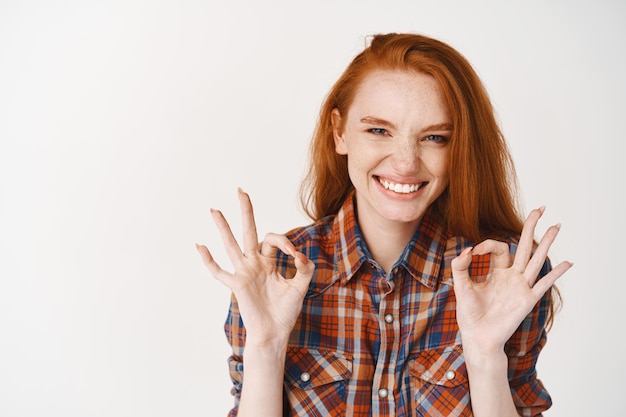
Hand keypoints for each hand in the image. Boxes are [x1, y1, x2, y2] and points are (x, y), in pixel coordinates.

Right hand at [196, 188, 314, 345]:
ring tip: (214, 210)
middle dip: (246, 211)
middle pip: (249, 231)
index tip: (296, 257)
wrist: (275, 332)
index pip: (275, 241)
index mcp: (269, 262)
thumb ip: (304, 268)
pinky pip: (219, 272)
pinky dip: (209, 260)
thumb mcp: (300, 286)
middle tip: (241, 190)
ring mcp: (244, 272)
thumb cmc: (286, 311)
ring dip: (224, 227)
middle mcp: (254, 263)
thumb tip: (300, 254)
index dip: (286, 243)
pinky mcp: (237, 285)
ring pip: (231, 245)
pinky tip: (200, 246)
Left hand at [451, 206, 572, 353]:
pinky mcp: (526, 300)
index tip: (474, 251)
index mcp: (497, 272)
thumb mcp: (460, 286)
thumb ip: (460, 267)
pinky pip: (543, 284)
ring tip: (556, 225)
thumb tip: (466, 249)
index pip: (499, 248)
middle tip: (540, 208)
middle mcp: (511, 276)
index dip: (487, 244)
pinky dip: (555, 273)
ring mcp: (521, 287)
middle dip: (531, 227)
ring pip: (536, 260)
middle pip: (524, 246)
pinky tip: (568, 262)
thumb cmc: (469, 314)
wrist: (478, 336)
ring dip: (546, 243)